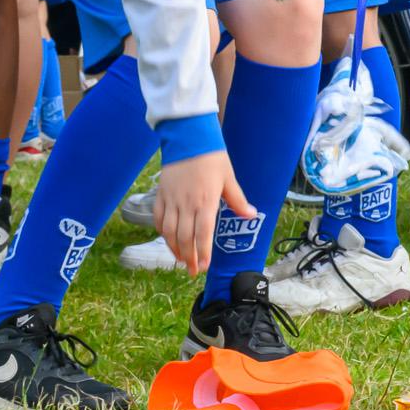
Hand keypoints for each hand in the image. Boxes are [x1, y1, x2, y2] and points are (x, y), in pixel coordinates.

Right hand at [154, 149, 249, 276]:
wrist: (188, 138)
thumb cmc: (212, 157)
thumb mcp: (229, 178)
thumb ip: (238, 200)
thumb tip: (251, 215)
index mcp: (205, 201)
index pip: (202, 234)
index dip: (203, 252)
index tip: (205, 266)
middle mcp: (186, 203)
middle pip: (184, 237)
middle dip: (188, 256)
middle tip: (193, 270)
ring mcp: (171, 199)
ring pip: (169, 231)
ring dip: (174, 247)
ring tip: (181, 260)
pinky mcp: (161, 194)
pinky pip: (158, 218)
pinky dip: (162, 231)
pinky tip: (168, 239)